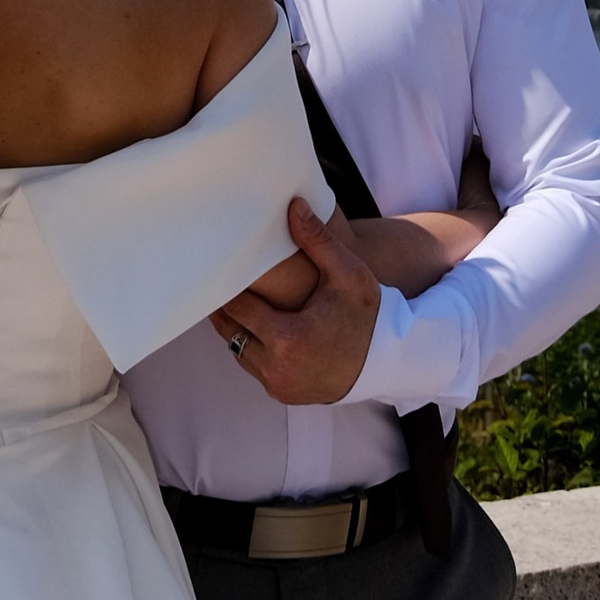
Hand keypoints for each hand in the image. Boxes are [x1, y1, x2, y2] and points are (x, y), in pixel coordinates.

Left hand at [210, 199, 382, 406]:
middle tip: (214, 280)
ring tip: (230, 299)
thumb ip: (317, 240)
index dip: (226, 287)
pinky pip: (252, 366)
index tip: (217, 268)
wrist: (385, 361)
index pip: (238, 308)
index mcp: (288, 339)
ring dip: (235, 327)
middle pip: (230, 330)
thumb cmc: (365, 315)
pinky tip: (252, 324)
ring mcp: (278, 384)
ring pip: (238, 350)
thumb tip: (294, 205)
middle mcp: (277, 368)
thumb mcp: (347, 274)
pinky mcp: (282, 393)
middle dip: (224, 306)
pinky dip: (250, 346)